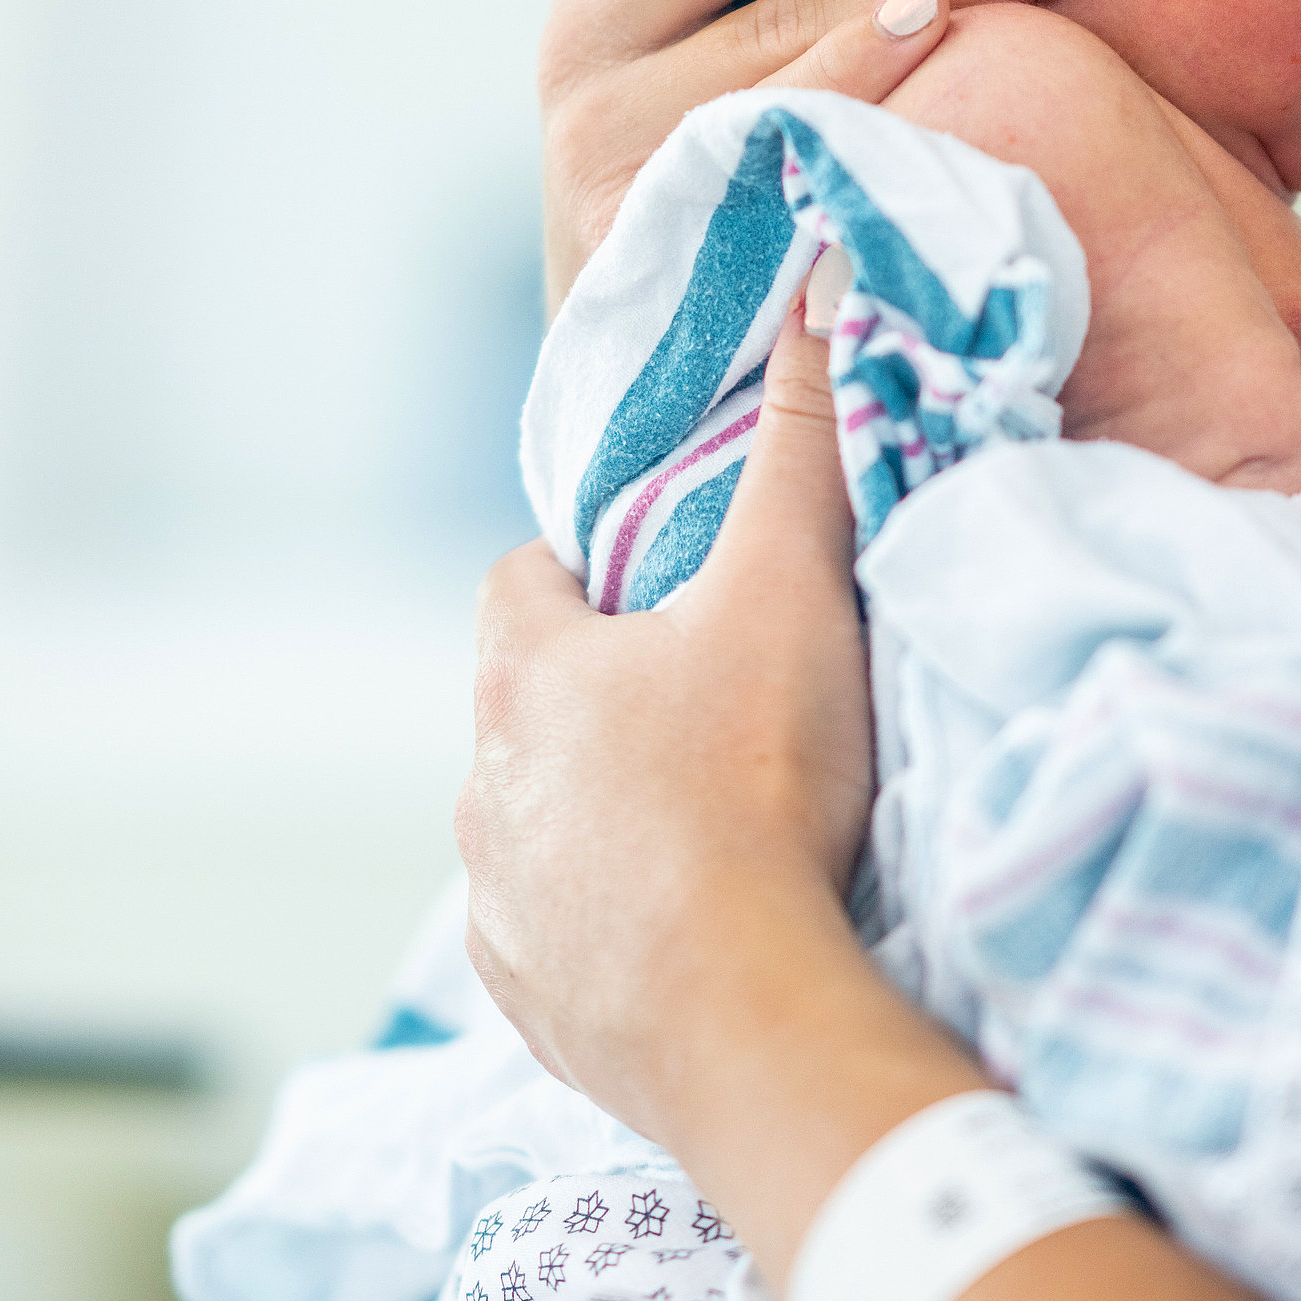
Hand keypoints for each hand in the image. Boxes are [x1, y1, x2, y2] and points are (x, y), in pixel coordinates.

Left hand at [459, 315, 918, 1163]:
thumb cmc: (758, 785)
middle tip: (715, 712)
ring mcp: (499, 906)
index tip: (666, 589)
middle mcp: (481, 789)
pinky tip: (691, 939)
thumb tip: (820, 288)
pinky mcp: (533, 1007)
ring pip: (539, 833)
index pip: (524, 582)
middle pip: (532, 715)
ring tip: (713, 836)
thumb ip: (805, 442)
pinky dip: (608, 933)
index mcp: (523, 675)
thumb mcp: (793, 589)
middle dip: (605, 706)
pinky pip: (558, 947)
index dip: (590, 573)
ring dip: (604, 824)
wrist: (746, 1013)